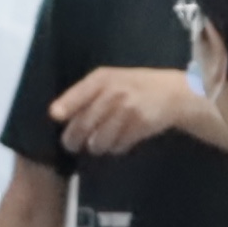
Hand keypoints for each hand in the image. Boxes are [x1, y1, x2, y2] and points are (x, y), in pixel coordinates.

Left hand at [49, 64, 206, 156]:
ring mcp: (128, 109)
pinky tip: (119, 141)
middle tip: (73, 144)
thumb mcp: (110, 80)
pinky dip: (115, 148)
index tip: (56, 116)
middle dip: (74, 139)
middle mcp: (114, 92)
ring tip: (99, 143)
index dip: (65, 107)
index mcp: (103, 78)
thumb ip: (85, 93)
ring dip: (96, 146)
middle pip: (84, 124)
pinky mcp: (140, 125)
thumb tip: (56, 114)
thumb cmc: (133, 86)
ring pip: (99, 140)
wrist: (171, 93)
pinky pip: (117, 146)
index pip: (78, 94)